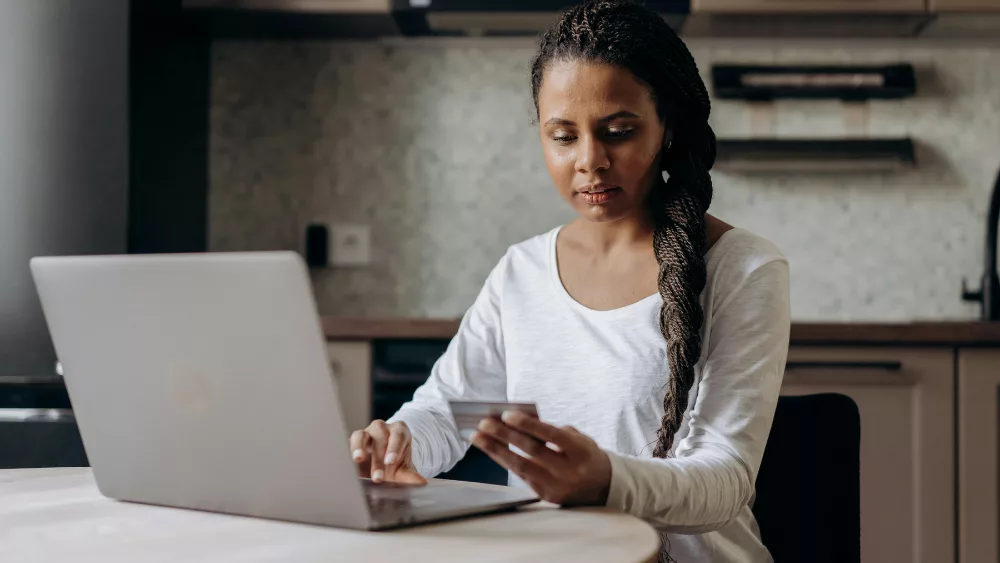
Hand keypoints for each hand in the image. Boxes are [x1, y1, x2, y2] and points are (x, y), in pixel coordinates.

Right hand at [350, 420, 426, 484]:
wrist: (382, 465)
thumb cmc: (394, 464)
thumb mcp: (403, 470)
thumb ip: (410, 475)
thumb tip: (421, 483)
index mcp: (399, 431)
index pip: (398, 435)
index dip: (394, 448)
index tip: (391, 462)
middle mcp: (382, 429)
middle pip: (380, 437)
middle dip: (378, 458)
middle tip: (378, 478)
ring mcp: (366, 433)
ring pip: (361, 435)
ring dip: (359, 447)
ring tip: (358, 459)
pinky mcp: (353, 442)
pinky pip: (348, 443)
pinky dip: (348, 452)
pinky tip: (348, 464)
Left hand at [471, 411, 611, 506]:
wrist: (604, 486)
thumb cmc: (585, 454)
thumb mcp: (578, 438)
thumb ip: (552, 432)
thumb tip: (518, 425)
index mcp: (579, 451)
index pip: (551, 435)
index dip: (528, 425)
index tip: (506, 415)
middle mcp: (569, 471)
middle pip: (532, 452)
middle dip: (505, 436)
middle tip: (484, 424)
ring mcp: (557, 486)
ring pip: (520, 467)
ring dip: (496, 451)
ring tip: (478, 438)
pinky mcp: (547, 496)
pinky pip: (522, 476)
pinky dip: (505, 462)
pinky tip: (492, 450)